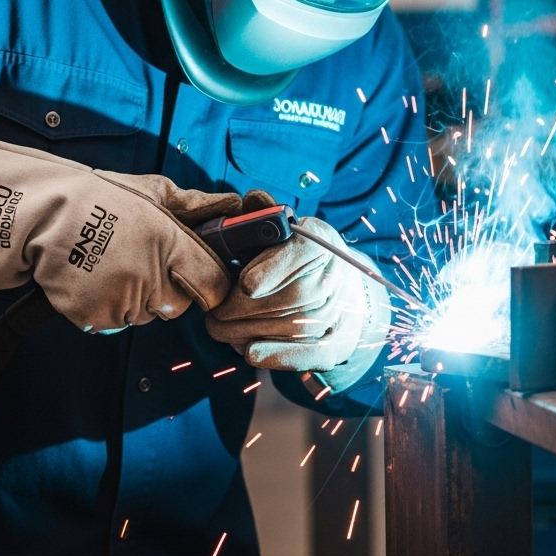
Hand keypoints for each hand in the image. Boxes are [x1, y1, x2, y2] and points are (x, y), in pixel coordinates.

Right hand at [0, 127, 240, 331]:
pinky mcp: (96, 317)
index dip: (211, 283)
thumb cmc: (96, 198)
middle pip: (179, 305)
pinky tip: (96, 278)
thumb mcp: (150, 190)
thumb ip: (194, 204)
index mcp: (168, 242)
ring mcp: (121, 300)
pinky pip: (116, 321)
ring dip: (138, 297)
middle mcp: (148, 275)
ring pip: (146, 314)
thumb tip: (231, 205)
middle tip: (144, 260)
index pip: (213, 283)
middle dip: (170, 288)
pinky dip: (110, 306)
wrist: (40, 218)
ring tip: (114, 264)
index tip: (204, 277)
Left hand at [206, 213, 391, 390]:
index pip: (302, 253)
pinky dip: (278, 355)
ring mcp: (339, 313)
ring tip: (220, 329)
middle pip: (294, 296)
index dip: (274, 269)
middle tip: (213, 314)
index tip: (245, 283)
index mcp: (320, 242)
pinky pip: (308, 353)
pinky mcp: (335, 344)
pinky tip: (249, 351)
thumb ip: (264, 216)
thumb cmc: (298, 256)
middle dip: (248, 308)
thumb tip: (253, 200)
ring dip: (252, 331)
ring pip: (296, 327)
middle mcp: (335, 277)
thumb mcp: (284, 230)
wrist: (342, 288)